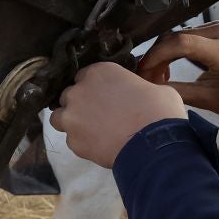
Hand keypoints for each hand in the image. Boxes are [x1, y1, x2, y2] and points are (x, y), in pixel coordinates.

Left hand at [51, 63, 184, 167]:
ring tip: (91, 131)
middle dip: (80, 103)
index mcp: (99, 72)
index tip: (105, 95)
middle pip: (69, 95)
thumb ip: (138, 87)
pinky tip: (100, 146)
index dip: (94, 87)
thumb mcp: (155, 88)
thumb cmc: (159, 111)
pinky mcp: (73, 142)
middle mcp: (79, 91)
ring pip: (60, 117)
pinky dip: (82, 143)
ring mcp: (72, 117)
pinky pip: (72, 140)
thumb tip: (141, 94)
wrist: (153, 145)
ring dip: (72, 122)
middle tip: (99, 114)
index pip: (85, 76)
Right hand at [136, 22, 218, 124]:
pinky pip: (184, 37)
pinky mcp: (214, 31)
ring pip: (177, 36)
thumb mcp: (207, 99)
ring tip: (156, 77)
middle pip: (175, 37)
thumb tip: (149, 88)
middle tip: (145, 78)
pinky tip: (167, 70)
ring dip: (162, 55)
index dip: (157, 56)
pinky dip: (172, 52)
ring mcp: (217, 28)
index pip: (181, 43)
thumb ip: (177, 92)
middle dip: (156, 57)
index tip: (142, 72)